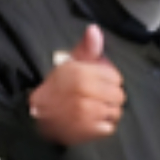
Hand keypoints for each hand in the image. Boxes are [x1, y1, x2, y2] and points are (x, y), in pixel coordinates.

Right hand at [30, 23, 124, 145]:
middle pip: (118, 96)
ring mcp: (87, 112)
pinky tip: (91, 120)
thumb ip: (87, 48)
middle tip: (95, 98)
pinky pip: (109, 127)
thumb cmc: (57, 87)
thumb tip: (94, 30)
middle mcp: (85, 91)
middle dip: (110, 97)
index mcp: (82, 73)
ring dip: (107, 112)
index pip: (115, 78)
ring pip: (116, 112)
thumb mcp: (70, 62)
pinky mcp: (88, 129)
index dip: (109, 81)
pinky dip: (103, 126)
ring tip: (92, 109)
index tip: (98, 83)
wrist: (40, 113)